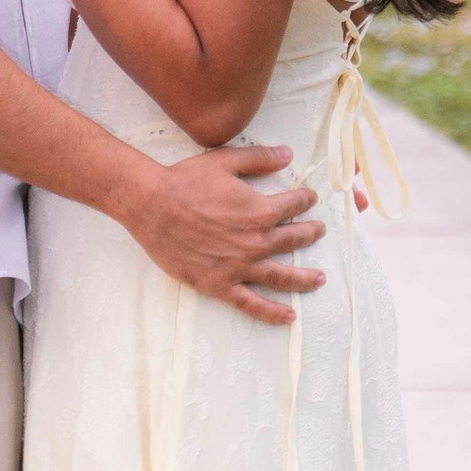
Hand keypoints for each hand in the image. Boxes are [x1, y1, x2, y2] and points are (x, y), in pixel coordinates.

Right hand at [125, 143, 324, 326]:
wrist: (151, 205)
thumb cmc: (184, 182)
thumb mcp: (224, 161)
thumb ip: (259, 158)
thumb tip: (288, 154)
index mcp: (260, 211)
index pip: (293, 206)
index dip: (305, 200)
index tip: (310, 199)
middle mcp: (256, 242)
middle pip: (293, 240)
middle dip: (310, 234)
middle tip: (318, 231)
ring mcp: (239, 267)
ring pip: (281, 277)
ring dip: (304, 278)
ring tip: (319, 278)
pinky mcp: (219, 285)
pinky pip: (252, 304)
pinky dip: (272, 313)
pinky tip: (288, 316)